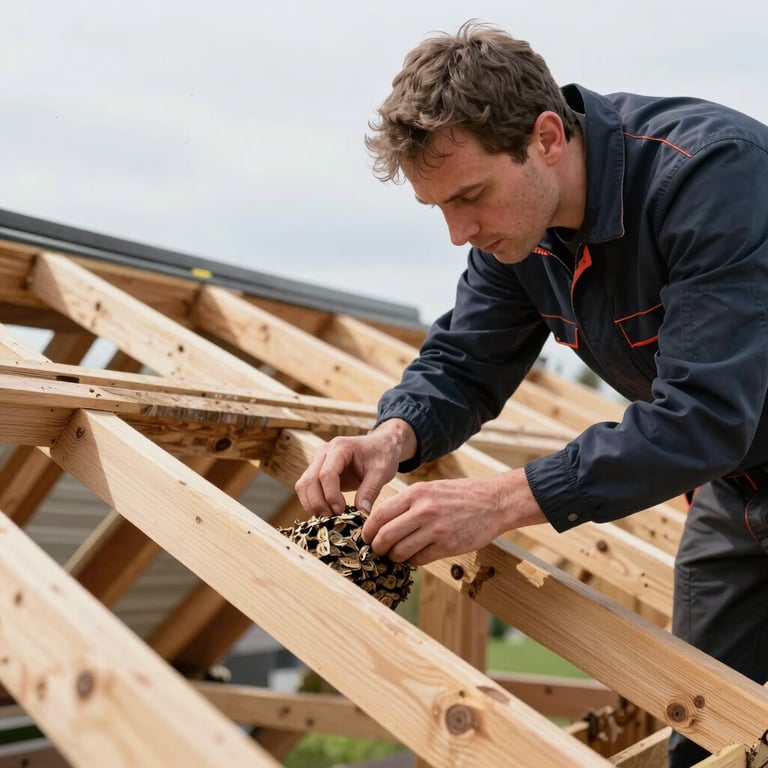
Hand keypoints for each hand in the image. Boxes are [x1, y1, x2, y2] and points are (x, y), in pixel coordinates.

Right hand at [295, 418, 416, 516]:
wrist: (380, 446)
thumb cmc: (381, 455)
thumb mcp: (382, 471)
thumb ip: (371, 490)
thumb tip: (361, 512)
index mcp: (340, 447)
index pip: (326, 473)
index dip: (331, 495)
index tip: (341, 511)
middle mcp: (324, 452)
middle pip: (309, 480)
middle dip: (318, 503)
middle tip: (333, 518)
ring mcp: (318, 461)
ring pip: (303, 485)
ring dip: (312, 504)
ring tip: (330, 517)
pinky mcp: (317, 471)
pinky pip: (307, 488)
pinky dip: (313, 502)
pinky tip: (327, 511)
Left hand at [362, 470, 545, 565]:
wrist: (493, 502)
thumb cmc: (459, 495)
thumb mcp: (429, 489)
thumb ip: (406, 503)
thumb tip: (381, 522)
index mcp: (415, 493)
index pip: (379, 515)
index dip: (368, 530)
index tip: (367, 537)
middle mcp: (423, 510)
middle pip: (385, 536)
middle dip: (377, 547)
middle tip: (378, 551)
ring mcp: (436, 529)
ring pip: (400, 552)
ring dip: (394, 557)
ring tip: (397, 555)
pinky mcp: (447, 546)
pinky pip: (419, 560)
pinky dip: (412, 561)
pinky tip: (415, 557)